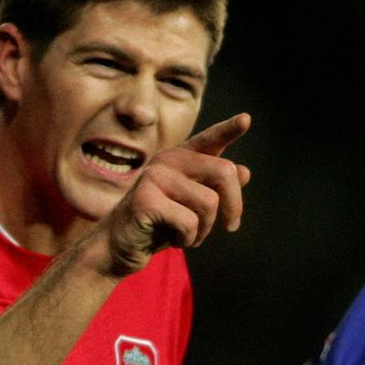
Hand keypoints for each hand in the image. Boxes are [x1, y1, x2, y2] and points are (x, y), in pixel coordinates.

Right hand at [101, 113, 251, 276]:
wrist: (119, 245)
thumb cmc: (160, 224)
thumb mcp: (193, 206)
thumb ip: (215, 188)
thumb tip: (245, 172)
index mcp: (181, 158)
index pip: (209, 140)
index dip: (228, 129)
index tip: (246, 119)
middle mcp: (168, 160)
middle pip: (224, 173)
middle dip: (234, 206)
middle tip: (230, 226)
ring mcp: (154, 176)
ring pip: (210, 202)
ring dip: (205, 229)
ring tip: (186, 234)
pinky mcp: (146, 199)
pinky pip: (189, 222)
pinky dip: (188, 239)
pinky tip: (172, 239)